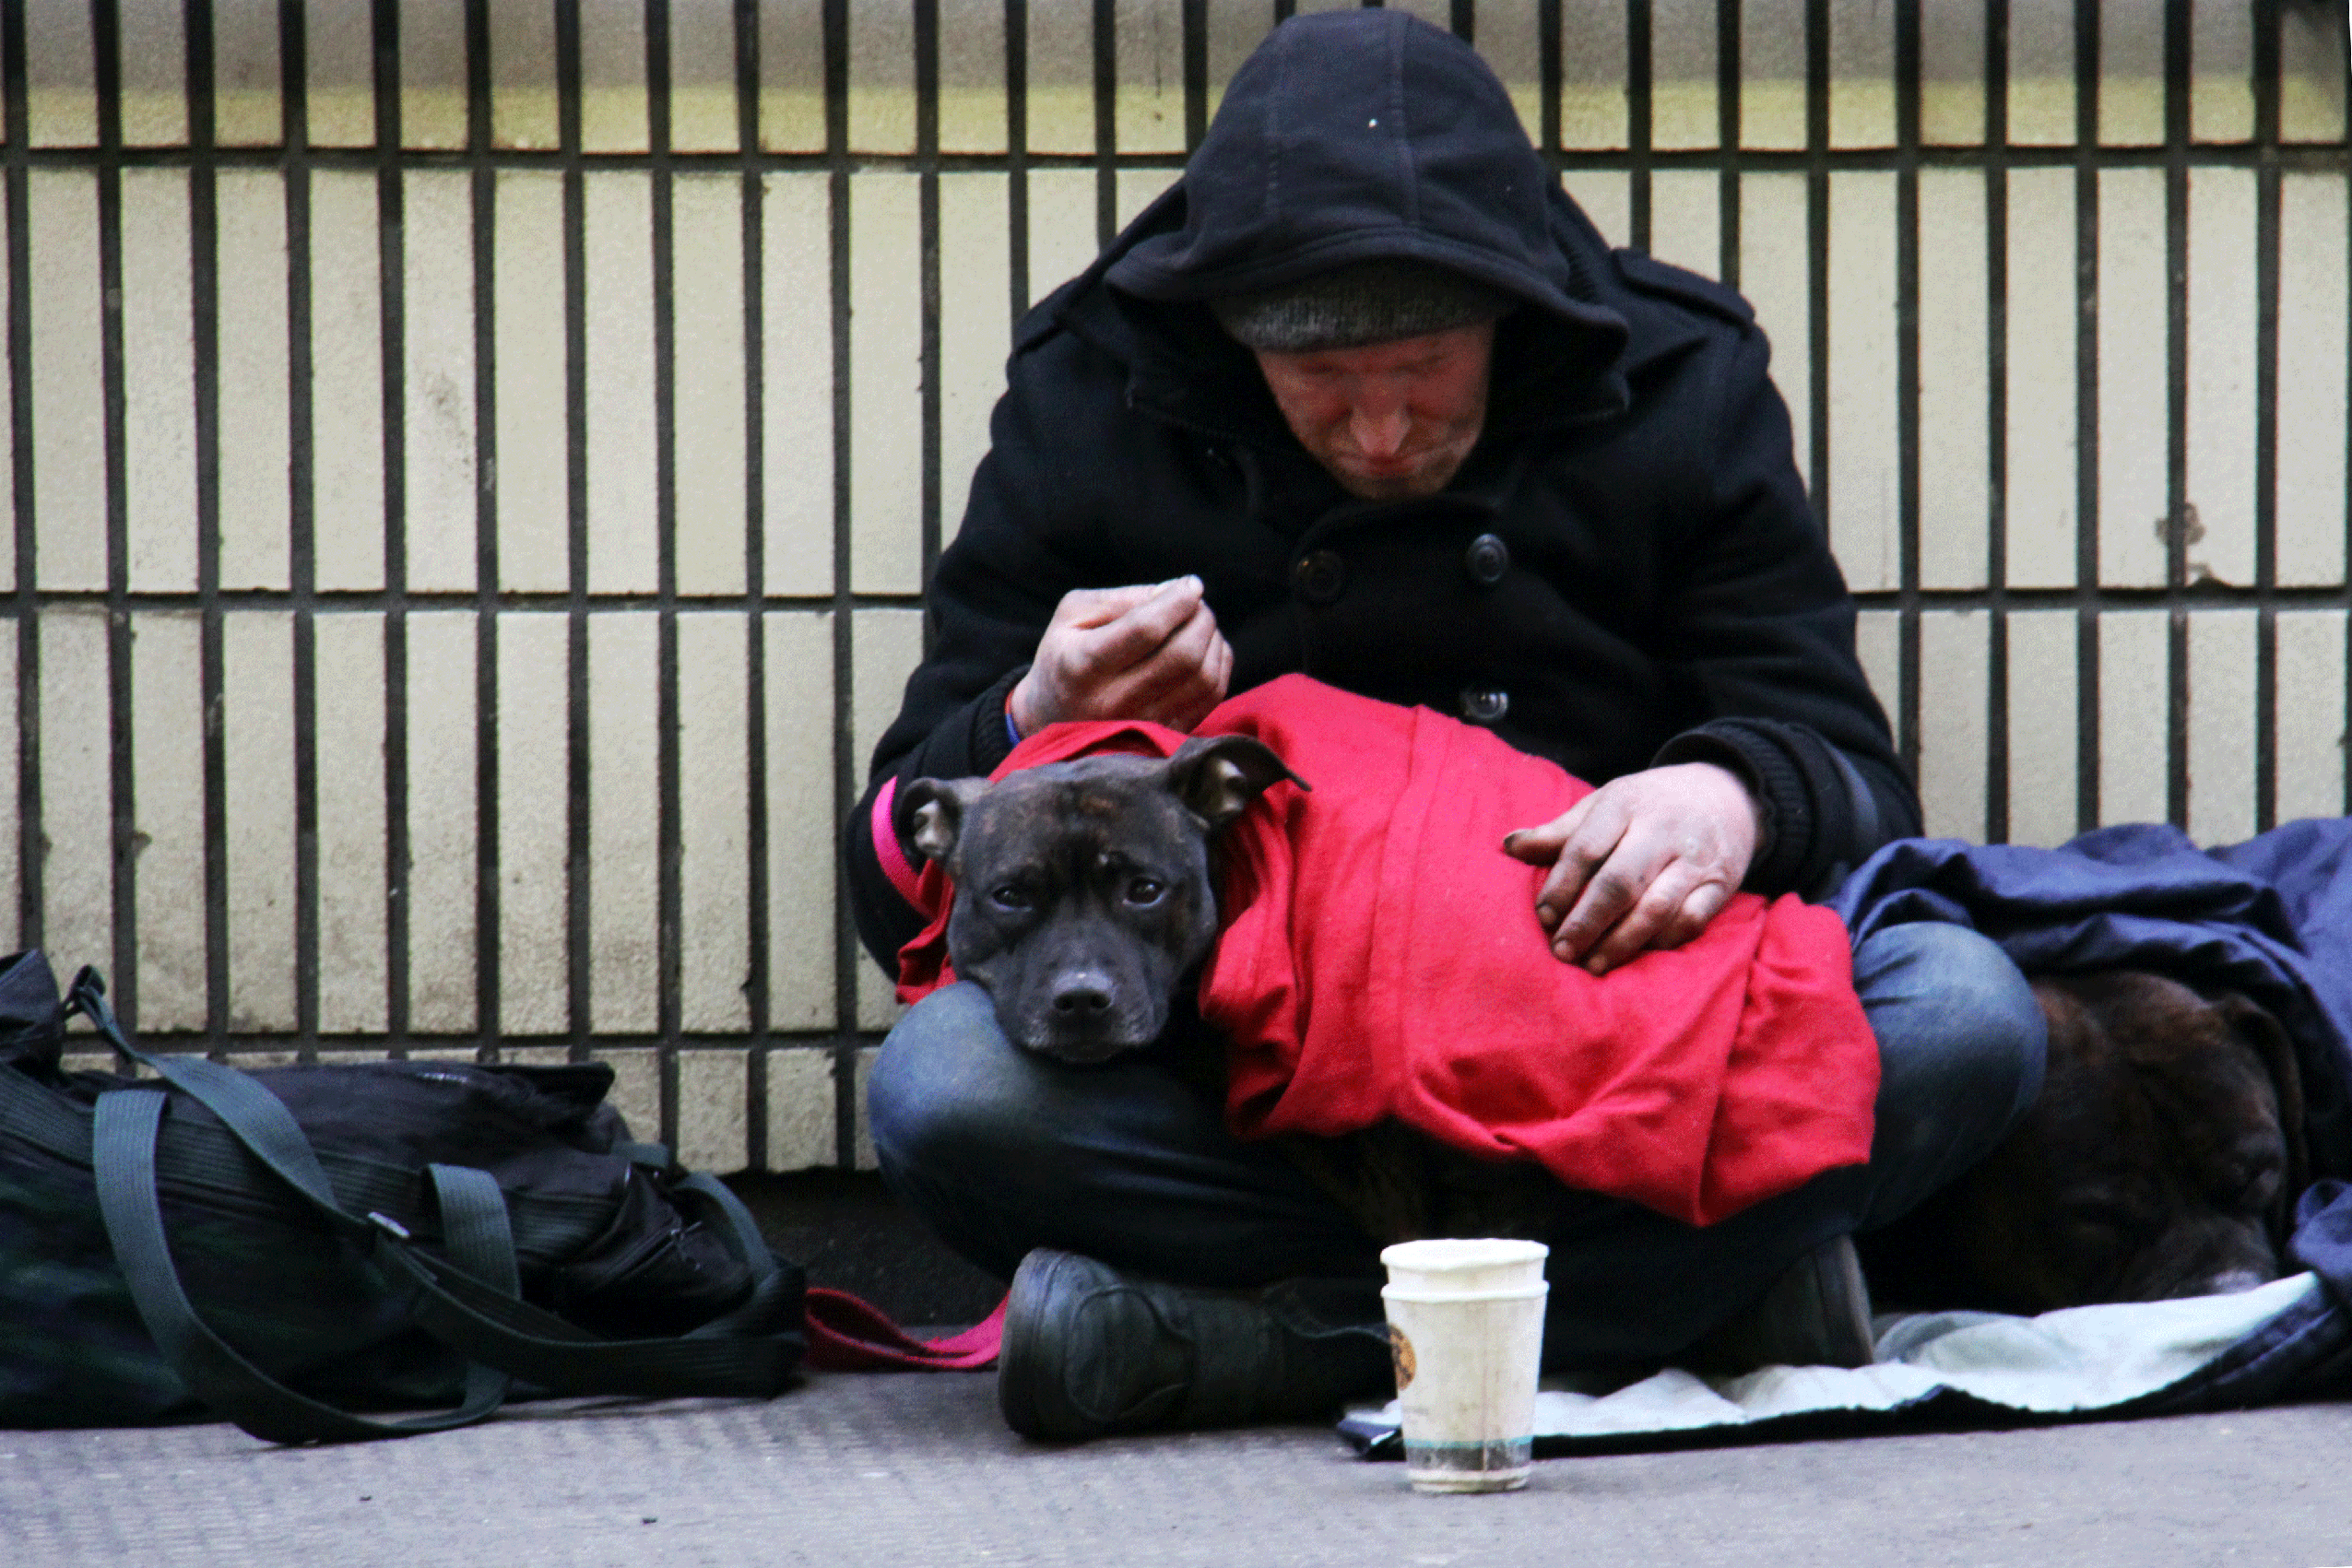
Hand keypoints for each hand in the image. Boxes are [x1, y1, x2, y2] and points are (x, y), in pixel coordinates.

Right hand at [1008, 577, 1233, 734]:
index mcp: (1082, 665)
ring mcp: (1141, 725)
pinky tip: (1207, 650)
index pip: (1146, 629)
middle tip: (1197, 604)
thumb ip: (1122, 598)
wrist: (1052, 717)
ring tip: (1201, 624)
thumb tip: (1176, 591)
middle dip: (1201, 619)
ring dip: (1213, 641)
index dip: (1178, 601)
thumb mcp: (1074, 614)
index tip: (1191, 584)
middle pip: (1182, 656)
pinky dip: (1219, 666)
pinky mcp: (1163, 736)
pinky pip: (1210, 699)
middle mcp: (1112, 702)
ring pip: (1203, 679)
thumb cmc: (1065, 655)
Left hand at [1501, 762, 1760, 976]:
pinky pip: (1692, 920)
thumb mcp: (1605, 805)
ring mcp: (1695, 858)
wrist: (1726, 794)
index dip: (1561, 886)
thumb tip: (1508, 846)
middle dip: (1586, 922)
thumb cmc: (1649, 805)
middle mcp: (1662, 830)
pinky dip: (1663, 941)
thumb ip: (1560, 831)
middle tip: (1562, 951)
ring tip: (1593, 964)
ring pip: (1656, 907)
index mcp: (1625, 804)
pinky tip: (1639, 955)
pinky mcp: (1721, 884)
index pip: (1585, 848)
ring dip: (1621, 942)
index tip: (1543, 917)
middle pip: (1619, 882)